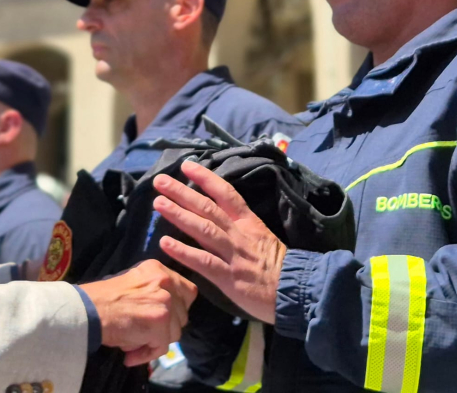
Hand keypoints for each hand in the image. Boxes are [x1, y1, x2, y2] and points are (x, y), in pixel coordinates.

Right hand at [79, 259, 196, 366]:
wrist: (88, 309)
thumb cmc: (102, 299)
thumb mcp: (133, 284)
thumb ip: (152, 293)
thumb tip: (166, 316)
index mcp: (158, 270)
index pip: (187, 291)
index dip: (177, 309)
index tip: (161, 318)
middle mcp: (166, 281)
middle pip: (183, 315)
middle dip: (166, 328)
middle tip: (145, 334)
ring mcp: (165, 300)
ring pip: (175, 332)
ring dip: (155, 342)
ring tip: (133, 342)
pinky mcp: (160, 320)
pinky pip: (161, 347)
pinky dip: (146, 354)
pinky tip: (130, 354)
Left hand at [152, 160, 285, 323]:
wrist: (297, 290)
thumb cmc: (281, 268)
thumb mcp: (264, 239)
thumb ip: (243, 229)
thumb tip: (221, 219)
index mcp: (249, 223)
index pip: (226, 193)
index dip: (206, 178)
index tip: (186, 166)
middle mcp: (239, 234)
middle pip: (208, 208)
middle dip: (183, 192)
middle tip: (160, 181)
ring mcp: (233, 254)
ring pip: (203, 229)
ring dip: (179, 215)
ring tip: (158, 203)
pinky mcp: (229, 277)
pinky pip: (203, 261)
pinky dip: (184, 251)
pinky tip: (165, 243)